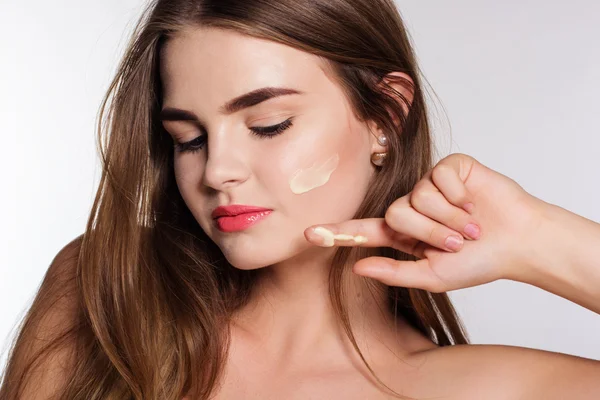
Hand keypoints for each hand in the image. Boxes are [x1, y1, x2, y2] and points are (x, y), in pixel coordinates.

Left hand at [304, 153, 547, 291]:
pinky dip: (459, 197)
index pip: (365, 231)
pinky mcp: (449, 168)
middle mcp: (413, 207)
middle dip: (429, 233)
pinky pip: (439, 179)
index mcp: (406, 235)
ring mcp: (429, 186)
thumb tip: (357, 267)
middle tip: (458, 243)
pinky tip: (474, 202)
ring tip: (471, 226)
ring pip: (417, 198)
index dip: (337, 232)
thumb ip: (395, 272)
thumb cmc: (480, 262)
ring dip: (448, 218)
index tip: (308, 234)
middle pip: (395, 215)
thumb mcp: (434, 275)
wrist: (519, 241)